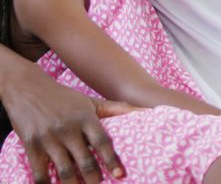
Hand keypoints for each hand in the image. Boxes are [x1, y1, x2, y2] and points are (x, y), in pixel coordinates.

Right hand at [3, 71, 132, 183]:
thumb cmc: (66, 98)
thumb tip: (149, 111)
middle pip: (84, 159)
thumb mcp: (91, 101)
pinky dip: (47, 183)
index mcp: (85, 118)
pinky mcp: (32, 146)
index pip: (102, 141)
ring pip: (64, 169)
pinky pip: (40, 172)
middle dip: (94, 177)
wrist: (28, 89)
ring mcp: (49, 139)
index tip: (119, 175)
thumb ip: (118, 109)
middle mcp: (68, 129)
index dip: (111, 159)